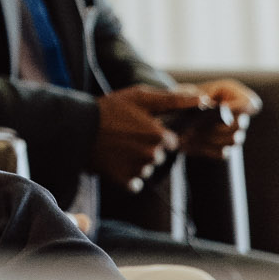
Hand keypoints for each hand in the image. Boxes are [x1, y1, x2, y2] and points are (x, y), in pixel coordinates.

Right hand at [91, 85, 206, 188]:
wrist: (76, 129)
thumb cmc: (109, 109)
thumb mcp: (140, 97)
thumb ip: (173, 100)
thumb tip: (202, 100)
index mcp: (159, 136)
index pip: (171, 141)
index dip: (156, 133)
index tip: (140, 126)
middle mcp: (152, 156)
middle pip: (159, 155)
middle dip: (147, 147)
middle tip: (126, 135)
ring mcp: (139, 170)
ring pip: (146, 168)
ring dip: (136, 160)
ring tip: (117, 146)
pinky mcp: (125, 182)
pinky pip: (134, 182)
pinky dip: (126, 173)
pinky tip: (114, 160)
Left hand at [173, 79, 258, 157]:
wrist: (170, 115)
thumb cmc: (179, 98)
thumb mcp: (184, 92)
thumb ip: (195, 95)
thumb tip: (208, 103)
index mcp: (233, 94)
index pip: (251, 104)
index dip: (240, 108)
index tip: (222, 107)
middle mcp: (238, 114)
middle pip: (241, 124)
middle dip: (218, 124)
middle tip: (198, 121)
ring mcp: (234, 133)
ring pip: (233, 140)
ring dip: (211, 136)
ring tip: (191, 129)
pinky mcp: (223, 147)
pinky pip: (222, 152)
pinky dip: (206, 148)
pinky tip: (193, 140)